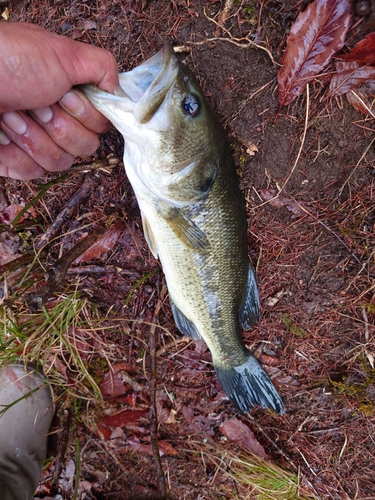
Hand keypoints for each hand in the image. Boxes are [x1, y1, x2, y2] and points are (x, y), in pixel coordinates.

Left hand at [0, 23, 118, 179]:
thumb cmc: (7, 60)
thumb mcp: (62, 52)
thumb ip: (101, 66)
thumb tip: (118, 89)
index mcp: (72, 97)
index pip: (102, 125)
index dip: (86, 114)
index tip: (64, 94)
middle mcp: (59, 121)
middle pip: (87, 147)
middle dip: (60, 124)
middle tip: (37, 102)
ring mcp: (39, 143)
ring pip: (62, 162)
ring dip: (36, 136)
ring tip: (14, 113)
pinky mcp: (18, 162)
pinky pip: (35, 172)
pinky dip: (17, 151)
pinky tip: (4, 131)